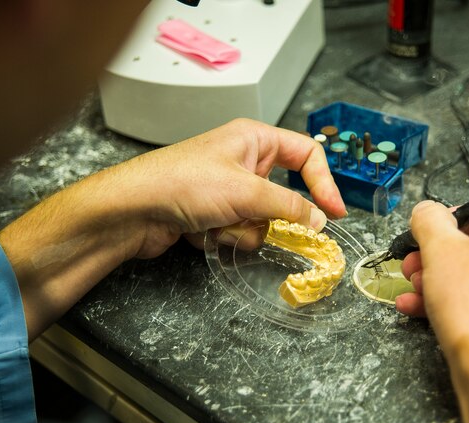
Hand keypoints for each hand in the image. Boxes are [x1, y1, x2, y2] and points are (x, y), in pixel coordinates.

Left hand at [0, 119, 345, 339]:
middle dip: (272, 215)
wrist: (132, 211)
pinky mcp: (214, 214)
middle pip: (283, 194)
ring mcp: (228, 190)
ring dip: (245, 229)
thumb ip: (290, 207)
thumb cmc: (183, 184)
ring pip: (263, 219)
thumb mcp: (246, 192)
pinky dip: (226, 237)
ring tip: (217, 224)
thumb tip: (320, 220)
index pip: (305, 155)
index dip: (324, 182)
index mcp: (254, 139)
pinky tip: (203, 232)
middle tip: (271, 226)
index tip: (335, 213)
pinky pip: (240, 231)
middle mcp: (243, 161)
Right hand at [395, 201, 468, 422]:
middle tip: (414, 267)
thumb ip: (428, 218)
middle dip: (436, 258)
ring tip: (415, 292)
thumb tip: (427, 210)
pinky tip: (422, 307)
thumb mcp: (438, 248)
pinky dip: (458, 298)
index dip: (446, 226)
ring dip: (440, 280)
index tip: (425, 241)